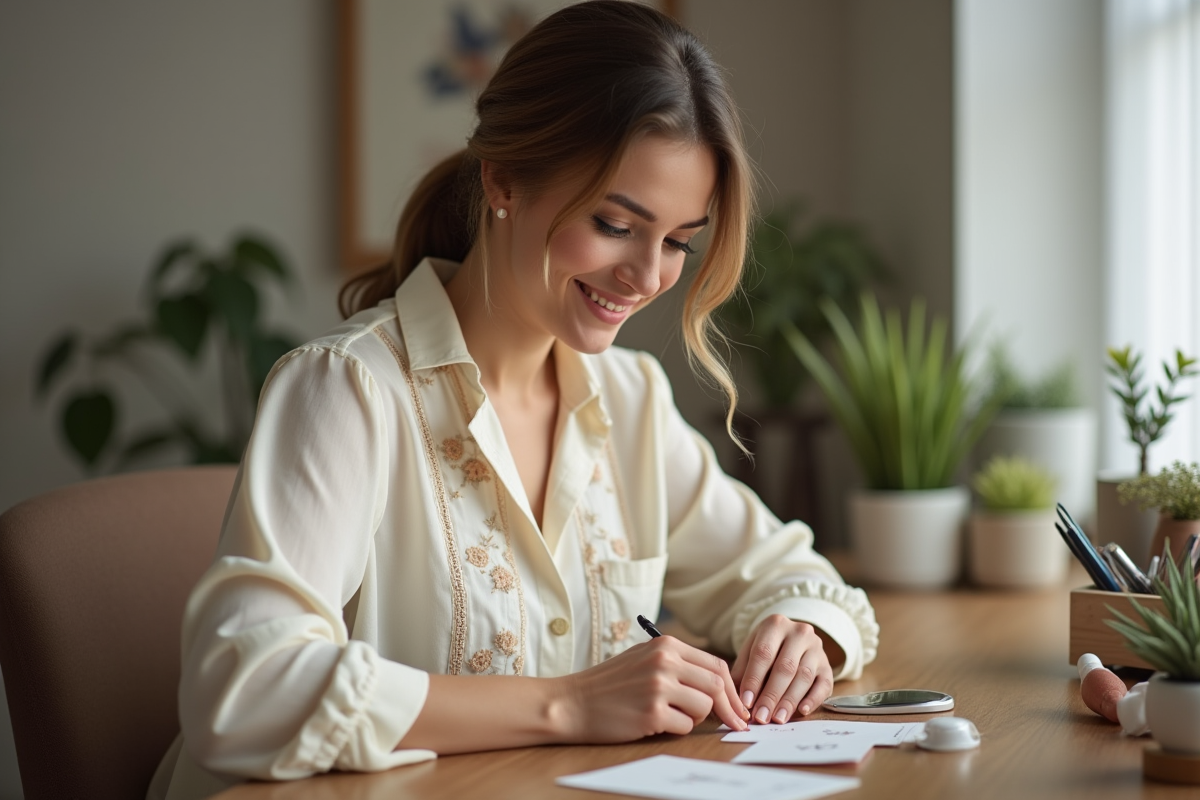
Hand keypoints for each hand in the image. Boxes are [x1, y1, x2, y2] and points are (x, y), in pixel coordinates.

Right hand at [556, 636, 749, 742]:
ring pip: (704, 707)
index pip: (715, 663)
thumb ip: (678, 664)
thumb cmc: (609, 684)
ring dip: (694, 718)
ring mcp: (659, 686)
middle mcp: (664, 661)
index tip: (737, 706)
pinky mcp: (652, 712)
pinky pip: (685, 726)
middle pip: (716, 684)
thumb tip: (717, 683)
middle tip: (733, 723)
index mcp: (665, 645)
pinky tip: (655, 723)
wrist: (572, 703)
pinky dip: (677, 729)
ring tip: (670, 716)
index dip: (731, 688)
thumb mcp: (643, 659)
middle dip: (728, 707)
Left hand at [731, 614, 838, 724]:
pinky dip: (813, 699)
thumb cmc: (766, 649)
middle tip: (761, 716)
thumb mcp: (750, 652)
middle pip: (785, 666)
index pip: (763, 653)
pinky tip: (802, 711)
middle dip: (771, 695)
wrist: (793, 639)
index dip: (754, 679)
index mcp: (775, 625)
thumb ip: (742, 673)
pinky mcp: (828, 666)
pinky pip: (824, 684)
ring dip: (789, 700)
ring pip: (804, 676)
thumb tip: (735, 701)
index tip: (746, 702)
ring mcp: (817, 649)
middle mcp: (799, 632)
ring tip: (777, 718)